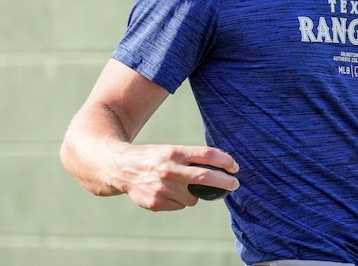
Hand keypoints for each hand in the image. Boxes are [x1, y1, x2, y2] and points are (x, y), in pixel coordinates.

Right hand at [109, 143, 239, 210]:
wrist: (122, 168)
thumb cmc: (153, 158)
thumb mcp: (171, 151)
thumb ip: (192, 158)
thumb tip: (221, 165)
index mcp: (175, 152)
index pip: (207, 155)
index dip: (225, 161)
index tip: (234, 167)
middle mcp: (170, 169)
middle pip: (206, 177)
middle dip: (225, 182)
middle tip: (235, 184)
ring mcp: (163, 188)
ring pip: (193, 198)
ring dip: (195, 195)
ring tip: (182, 187)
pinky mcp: (156, 202)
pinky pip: (179, 206)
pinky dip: (179, 201)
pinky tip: (167, 193)